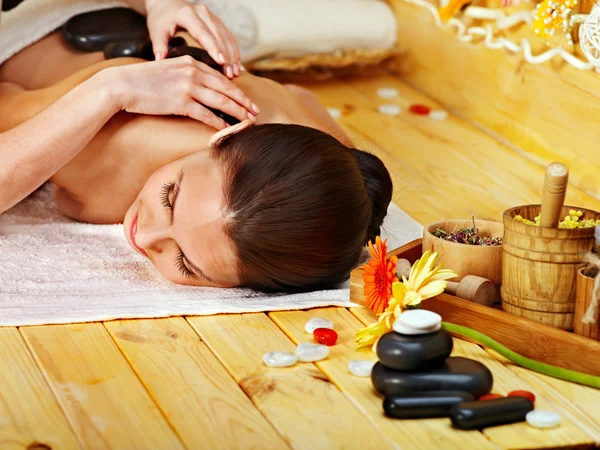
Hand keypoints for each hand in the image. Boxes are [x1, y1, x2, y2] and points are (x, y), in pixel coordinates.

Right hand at [104, 57, 258, 129]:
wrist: (123, 85)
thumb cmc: (144, 81)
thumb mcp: (170, 70)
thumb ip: (188, 75)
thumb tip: (203, 87)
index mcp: (192, 63)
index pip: (222, 78)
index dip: (238, 91)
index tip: (248, 100)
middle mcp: (193, 73)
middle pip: (227, 90)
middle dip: (244, 103)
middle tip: (256, 112)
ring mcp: (188, 88)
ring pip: (221, 102)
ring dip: (238, 113)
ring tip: (248, 121)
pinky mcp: (181, 103)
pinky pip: (206, 114)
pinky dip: (219, 123)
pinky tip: (227, 128)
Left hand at [144, 0, 240, 78]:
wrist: (166, 4)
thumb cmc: (161, 19)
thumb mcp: (156, 31)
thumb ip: (159, 45)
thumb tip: (160, 60)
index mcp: (187, 14)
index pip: (203, 33)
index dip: (213, 48)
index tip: (221, 62)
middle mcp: (202, 12)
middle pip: (218, 35)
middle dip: (226, 55)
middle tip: (230, 74)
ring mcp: (212, 16)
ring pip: (226, 36)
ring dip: (232, 54)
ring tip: (235, 72)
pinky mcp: (217, 21)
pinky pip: (228, 36)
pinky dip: (233, 50)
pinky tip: (236, 64)